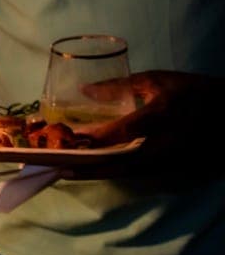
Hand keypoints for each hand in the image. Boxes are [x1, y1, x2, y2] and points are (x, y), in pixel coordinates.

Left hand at [70, 70, 222, 178]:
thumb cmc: (195, 92)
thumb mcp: (160, 81)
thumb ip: (121, 86)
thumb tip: (85, 90)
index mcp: (162, 116)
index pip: (122, 132)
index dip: (93, 138)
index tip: (67, 139)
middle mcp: (164, 144)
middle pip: (119, 162)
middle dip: (88, 167)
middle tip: (58, 167)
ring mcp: (169, 160)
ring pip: (126, 173)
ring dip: (97, 173)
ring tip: (68, 171)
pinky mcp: (172, 170)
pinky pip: (137, 174)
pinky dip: (114, 172)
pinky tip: (95, 170)